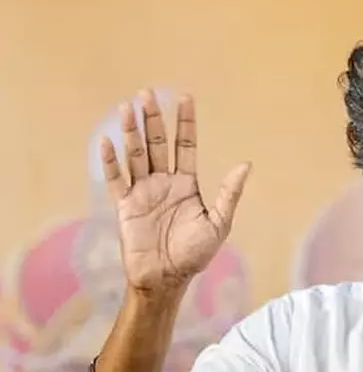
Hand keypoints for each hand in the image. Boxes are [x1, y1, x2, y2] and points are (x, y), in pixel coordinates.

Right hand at [101, 90, 250, 293]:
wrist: (167, 278)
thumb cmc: (195, 254)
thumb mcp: (218, 222)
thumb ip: (229, 193)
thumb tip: (246, 164)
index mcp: (187, 184)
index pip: (185, 145)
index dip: (185, 122)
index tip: (184, 98)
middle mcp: (164, 182)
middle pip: (156, 144)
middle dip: (152, 119)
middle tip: (147, 93)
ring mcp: (143, 192)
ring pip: (135, 155)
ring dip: (131, 132)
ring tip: (127, 107)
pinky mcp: (125, 205)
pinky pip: (116, 179)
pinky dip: (111, 161)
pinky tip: (107, 140)